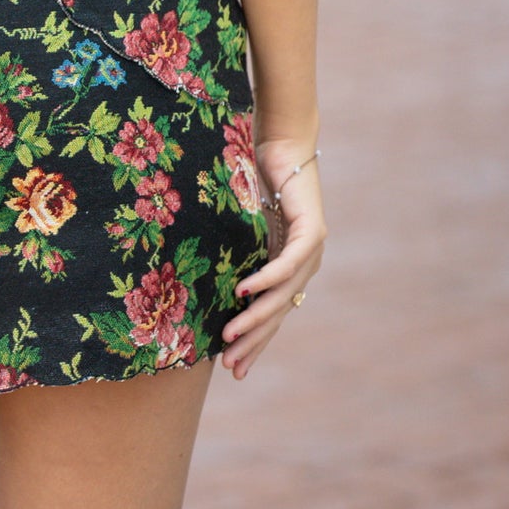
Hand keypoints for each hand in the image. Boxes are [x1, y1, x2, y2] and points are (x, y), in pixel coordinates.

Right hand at [220, 137, 324, 380]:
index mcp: (290, 267)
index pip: (273, 315)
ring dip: (255, 317)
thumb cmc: (256, 178)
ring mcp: (313, 249)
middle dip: (253, 342)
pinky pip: (287, 263)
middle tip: (230, 366)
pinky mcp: (313, 231)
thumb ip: (234, 251)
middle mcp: (305, 264)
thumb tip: (196, 274)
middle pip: (278, 313)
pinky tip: (245, 293)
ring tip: (230, 335)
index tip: (233, 367)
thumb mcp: (243, 225)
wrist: (282, 141)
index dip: (255, 343)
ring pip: (283, 294)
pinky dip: (266, 279)